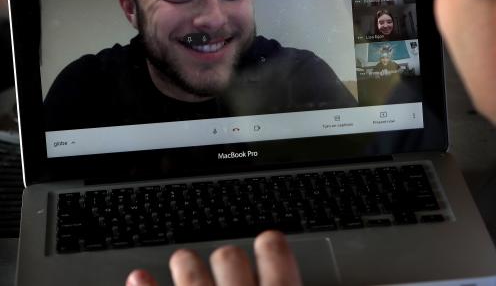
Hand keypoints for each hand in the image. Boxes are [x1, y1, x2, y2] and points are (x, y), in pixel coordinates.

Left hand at [125, 230, 301, 285]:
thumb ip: (292, 281)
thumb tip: (329, 280)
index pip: (275, 253)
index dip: (271, 246)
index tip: (268, 243)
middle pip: (229, 257)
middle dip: (227, 258)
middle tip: (227, 261)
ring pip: (189, 270)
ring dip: (186, 265)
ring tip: (184, 262)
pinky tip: (138, 278)